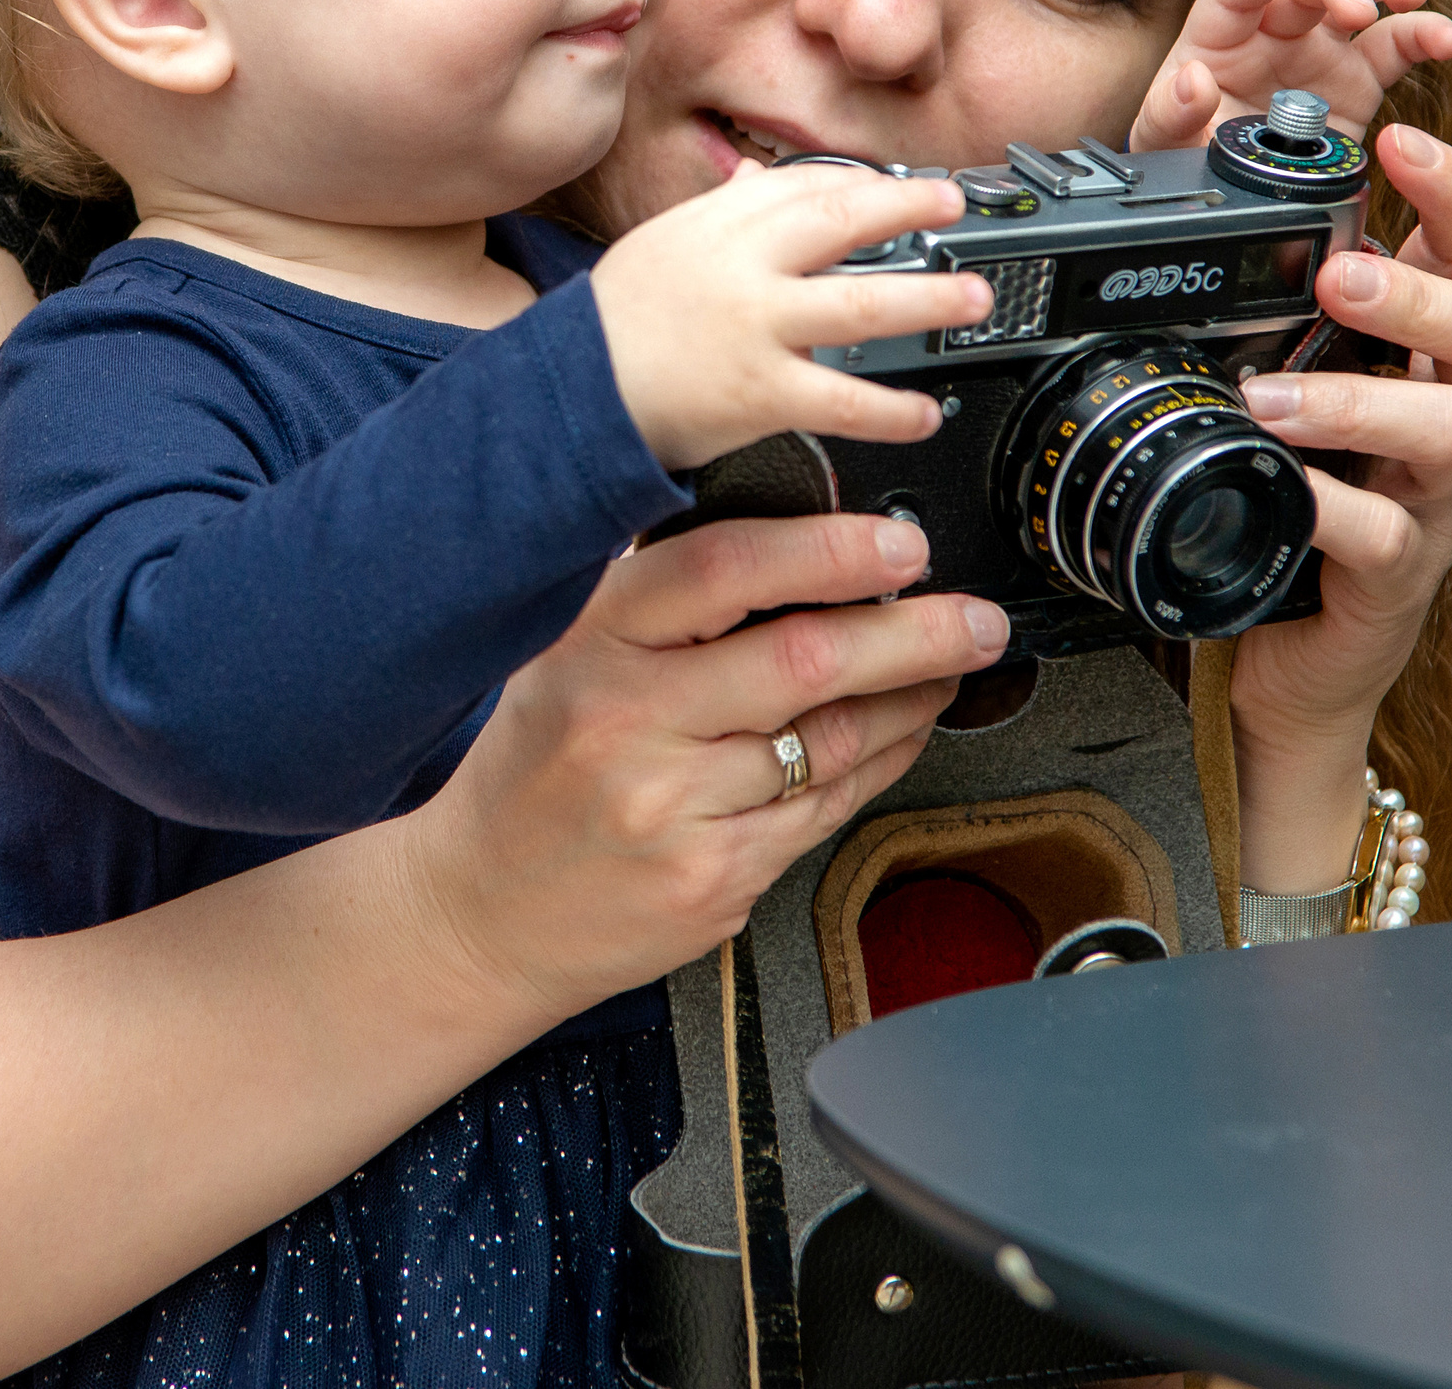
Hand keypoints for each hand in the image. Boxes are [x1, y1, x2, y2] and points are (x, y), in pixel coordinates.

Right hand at [412, 510, 1011, 1021]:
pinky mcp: (715, 879)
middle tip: (972, 614)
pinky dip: (881, 764)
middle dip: (912, 630)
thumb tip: (792, 537)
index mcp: (592, 645)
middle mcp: (629, 722)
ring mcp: (675, 809)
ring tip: (952, 664)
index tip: (897, 542)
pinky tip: (904, 733)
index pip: (722, 570)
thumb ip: (657, 600)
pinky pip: (825, 809)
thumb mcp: (565, 658)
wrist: (479, 913)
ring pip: (832, 740)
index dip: (827, 549)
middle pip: (803, 659)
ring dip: (914, 698)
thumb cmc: (530, 774)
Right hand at [590, 162, 989, 471]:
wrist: (570, 396)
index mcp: (715, 226)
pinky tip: (925, 413)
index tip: (900, 185)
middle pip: (840, 221)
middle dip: (907, 206)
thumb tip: (758, 173)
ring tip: (976, 296)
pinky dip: (893, 410)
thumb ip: (718, 212)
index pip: (800, 186)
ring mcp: (756, 329)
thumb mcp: (659, 246)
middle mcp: (741, 268)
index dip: (860, 184)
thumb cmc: (611, 326)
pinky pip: (844, 400)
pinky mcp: (762, 393)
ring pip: (863, 305)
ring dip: (930, 300)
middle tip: (954, 202)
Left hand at [1130, 0, 1451, 151]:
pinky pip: (1397, 46)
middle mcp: (1273, 31)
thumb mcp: (1164, 143)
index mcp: (1220, 36)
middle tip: (1359, 7)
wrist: (1229, 197)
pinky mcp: (1360, 78)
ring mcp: (1321, 49)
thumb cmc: (1186, 156)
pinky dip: (1425, 35)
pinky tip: (1450, 40)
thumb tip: (1193, 82)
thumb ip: (1172, 115)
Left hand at [1221, 121, 1451, 888]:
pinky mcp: (1400, 573)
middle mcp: (1448, 411)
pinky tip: (1280, 489)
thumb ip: (1241, 287)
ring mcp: (1435, 496)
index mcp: (1419, 348)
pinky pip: (1387, 534)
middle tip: (1339, 276)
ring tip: (1271, 398)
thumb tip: (1184, 160)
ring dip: (1362, 399)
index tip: (1401, 138)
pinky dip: (1330, 507)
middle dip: (1426, 293)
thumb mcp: (1260, 369)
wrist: (1279, 644)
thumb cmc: (1273, 476)